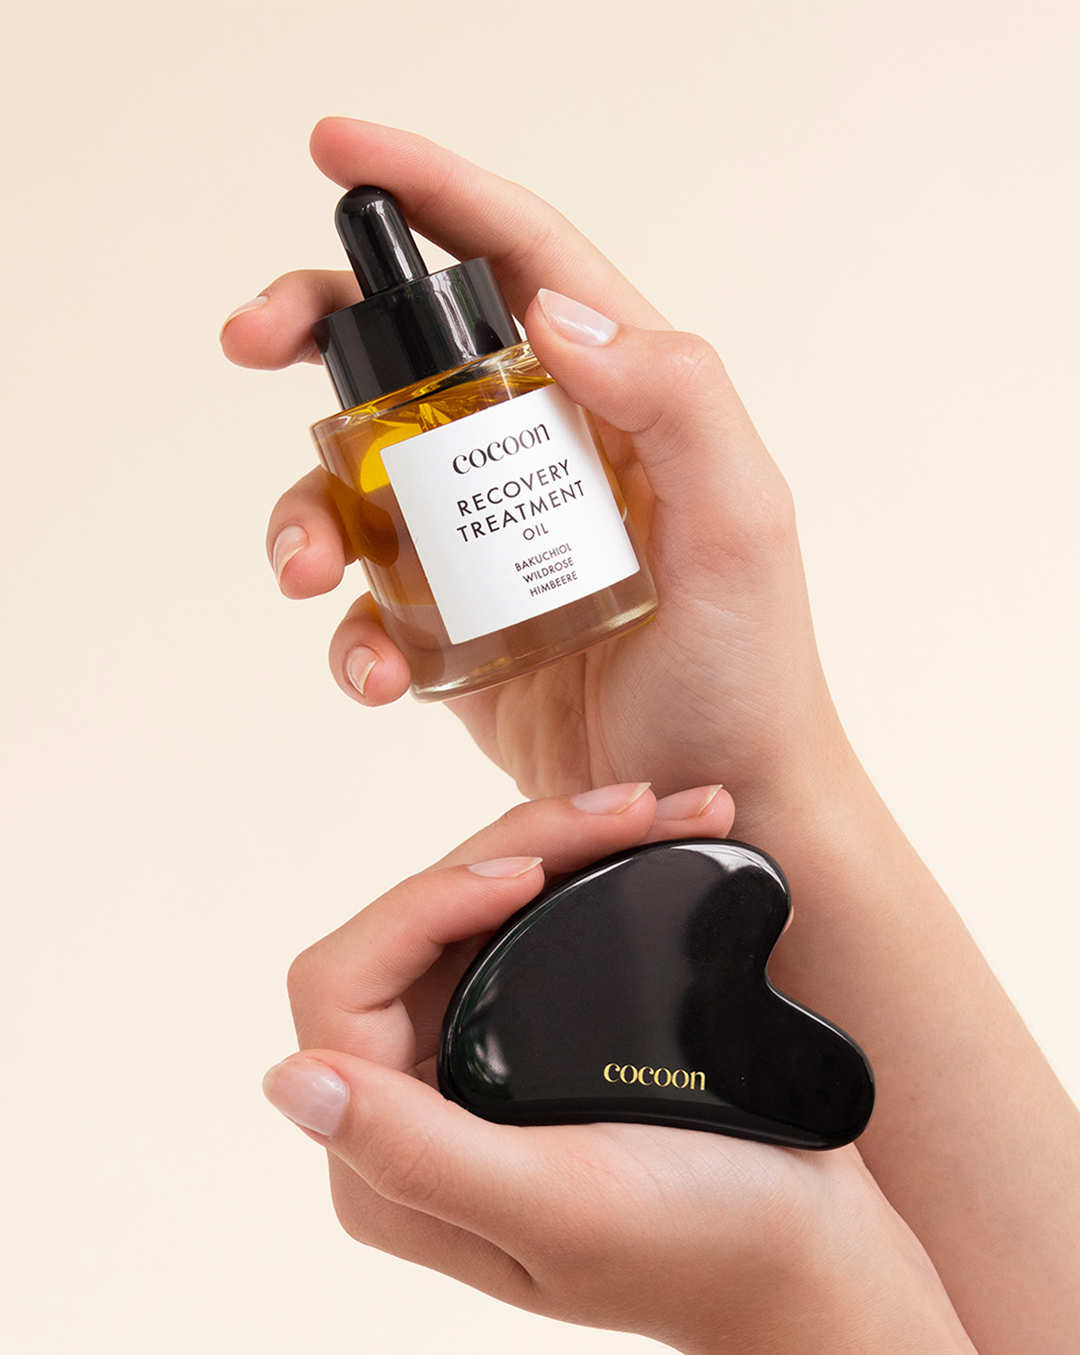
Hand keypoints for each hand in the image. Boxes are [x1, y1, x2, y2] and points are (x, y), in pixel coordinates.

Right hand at [221, 118, 840, 806]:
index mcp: (617, 399)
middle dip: (316, 333)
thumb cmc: (745, 668)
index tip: (335, 151)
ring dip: (307, 513)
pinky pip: (367, 601)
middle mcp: (539, 454)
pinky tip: (371, 670)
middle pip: (405, 356)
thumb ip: (677, 400)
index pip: (517, 260)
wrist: (711, 797)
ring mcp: (485, 539)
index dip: (427, 193)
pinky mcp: (450, 623)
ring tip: (309, 573)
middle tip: (251, 341)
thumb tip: (551, 313)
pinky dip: (347, 629)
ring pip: (358, 482)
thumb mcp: (741, 524)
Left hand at [263, 785, 1033, 1354]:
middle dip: (511, 849)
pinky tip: (652, 831)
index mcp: (390, 1160)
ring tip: (648, 806)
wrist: (810, 1254)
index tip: (524, 876)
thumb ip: (417, 1153)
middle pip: (413, 927)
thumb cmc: (699, 1245)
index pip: (346, 988)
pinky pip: (529, 922)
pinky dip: (585, 866)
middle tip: (620, 808)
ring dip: (554, 842)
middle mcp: (416, 1106)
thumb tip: (289, 1077)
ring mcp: (473, 1063)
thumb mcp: (560, 1203)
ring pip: (474, 908)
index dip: (420, 909)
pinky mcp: (531, 1033)